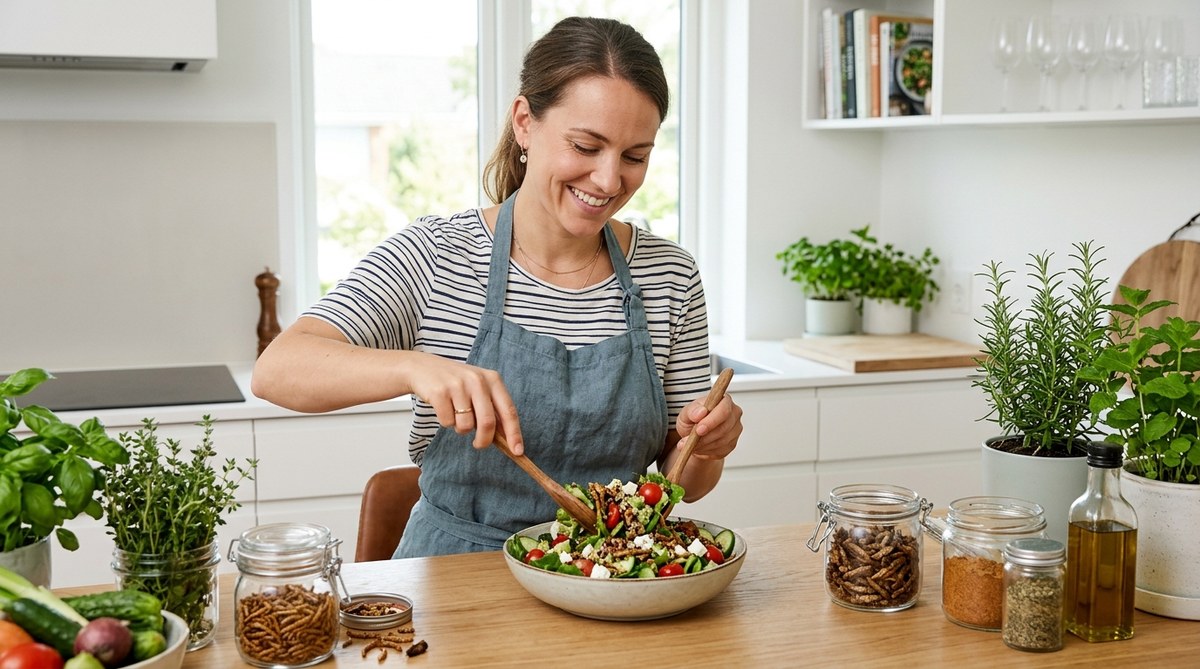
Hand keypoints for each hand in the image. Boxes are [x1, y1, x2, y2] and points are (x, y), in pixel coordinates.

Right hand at [407, 353, 523, 451]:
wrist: (421, 367)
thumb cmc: (454, 383)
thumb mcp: (478, 388)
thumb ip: (492, 408)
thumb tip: (507, 438)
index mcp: (493, 379)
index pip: (509, 411)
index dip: (514, 434)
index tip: (518, 451)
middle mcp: (477, 380)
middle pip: (487, 423)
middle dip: (484, 440)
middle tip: (479, 444)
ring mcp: (458, 385)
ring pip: (466, 425)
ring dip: (461, 428)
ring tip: (455, 414)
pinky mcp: (439, 392)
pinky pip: (448, 422)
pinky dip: (446, 422)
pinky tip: (443, 408)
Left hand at [675, 390, 742, 460]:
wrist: (693, 436)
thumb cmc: (692, 420)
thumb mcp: (686, 413)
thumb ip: (692, 411)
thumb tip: (700, 412)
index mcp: (724, 400)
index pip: (724, 410)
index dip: (712, 421)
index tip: (699, 429)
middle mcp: (734, 414)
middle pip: (724, 427)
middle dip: (706, 436)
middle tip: (690, 440)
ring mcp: (735, 430)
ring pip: (722, 441)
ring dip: (704, 445)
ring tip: (690, 444)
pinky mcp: (732, 444)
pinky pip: (721, 450)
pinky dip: (707, 451)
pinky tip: (699, 447)